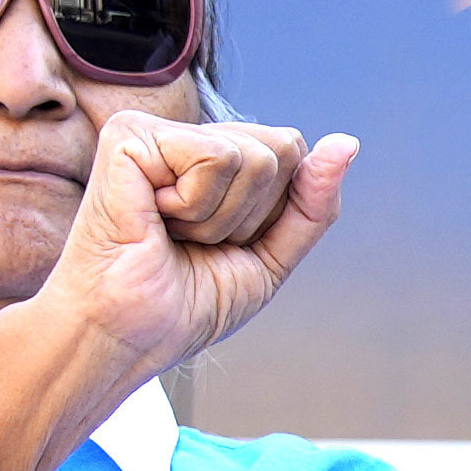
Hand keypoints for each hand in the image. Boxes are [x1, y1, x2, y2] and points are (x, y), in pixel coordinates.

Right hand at [30, 111, 357, 384]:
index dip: (272, 215)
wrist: (124, 338)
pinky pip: (216, 158)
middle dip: (252, 215)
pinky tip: (153, 220)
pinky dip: (195, 208)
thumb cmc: (181, 306)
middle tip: (191, 242)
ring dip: (220, 219)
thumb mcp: (269, 258)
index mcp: (214, 160)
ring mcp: (156, 132)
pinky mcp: (131, 135)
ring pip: (254, 156)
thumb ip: (311, 204)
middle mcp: (186, 137)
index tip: (219, 246)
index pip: (293, 155)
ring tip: (169, 235)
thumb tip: (346, 144)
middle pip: (283, 149)